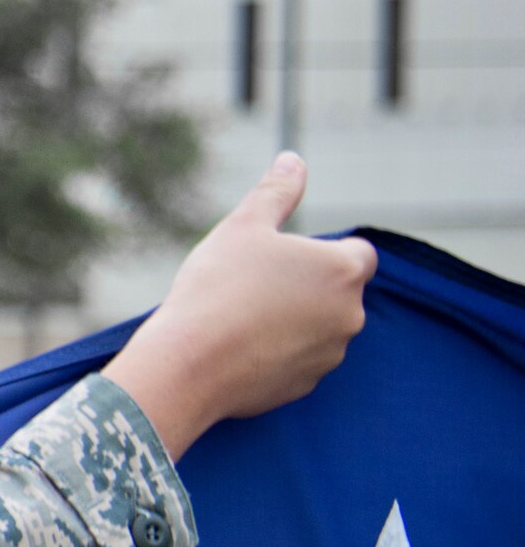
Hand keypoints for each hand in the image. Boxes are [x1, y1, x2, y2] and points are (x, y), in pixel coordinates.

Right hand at [103, 152, 375, 458]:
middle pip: (336, 293)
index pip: (358, 252)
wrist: (187, 366)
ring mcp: (329, 355)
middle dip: (304, 288)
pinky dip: (275, 354)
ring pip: (317, 329)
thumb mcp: (242, 227)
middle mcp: (350, 314)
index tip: (283, 259)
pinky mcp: (304, 387)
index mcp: (344, 270)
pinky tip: (236, 349)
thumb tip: (293, 159)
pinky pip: (297, 362)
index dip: (321, 252)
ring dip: (291, 322)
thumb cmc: (216, 288)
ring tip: (240, 320)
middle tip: (251, 288)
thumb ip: (276, 191)